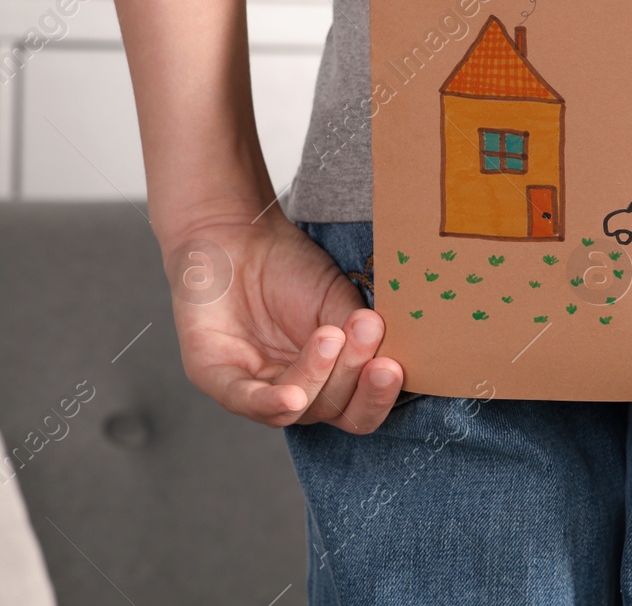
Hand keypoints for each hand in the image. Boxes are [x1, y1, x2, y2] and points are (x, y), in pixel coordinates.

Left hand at [163, 214, 403, 432]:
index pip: (358, 407)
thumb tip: (400, 361)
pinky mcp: (217, 376)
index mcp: (328, 378)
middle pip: (332, 410)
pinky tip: (293, 396)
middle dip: (356, 382)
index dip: (378, 396)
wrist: (239, 235)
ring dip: (321, 377)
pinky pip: (246, 401)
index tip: (393, 366)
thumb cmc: (291, 269)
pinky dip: (272, 403)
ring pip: (296, 408)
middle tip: (374, 351)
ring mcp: (255, 387)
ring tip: (332, 335)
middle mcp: (295, 390)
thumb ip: (365, 336)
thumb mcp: (339, 302)